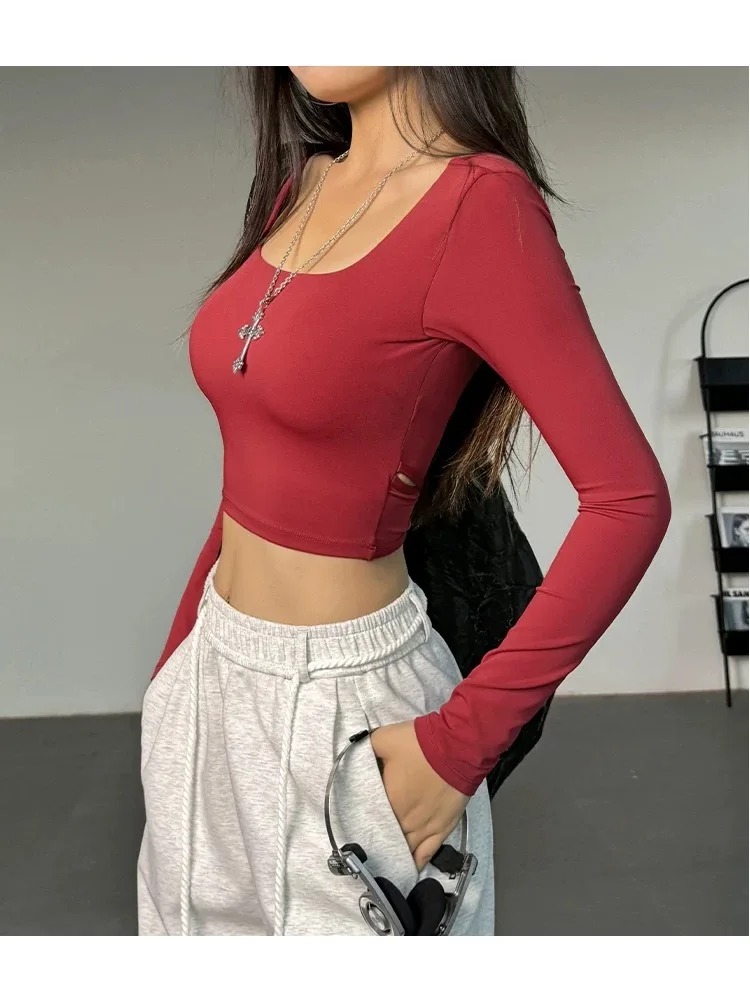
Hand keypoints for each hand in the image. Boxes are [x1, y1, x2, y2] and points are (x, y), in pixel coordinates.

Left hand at [369, 720, 468, 870]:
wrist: (457, 747)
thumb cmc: (421, 744)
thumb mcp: (384, 738)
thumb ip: (367, 746)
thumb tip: (356, 750)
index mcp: (388, 800)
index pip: (370, 818)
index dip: (363, 821)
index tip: (357, 823)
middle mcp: (404, 820)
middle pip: (387, 836)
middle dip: (379, 838)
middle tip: (370, 841)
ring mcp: (425, 827)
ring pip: (405, 848)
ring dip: (396, 852)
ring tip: (387, 859)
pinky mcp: (443, 828)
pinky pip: (427, 852)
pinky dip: (418, 861)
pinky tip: (411, 867)